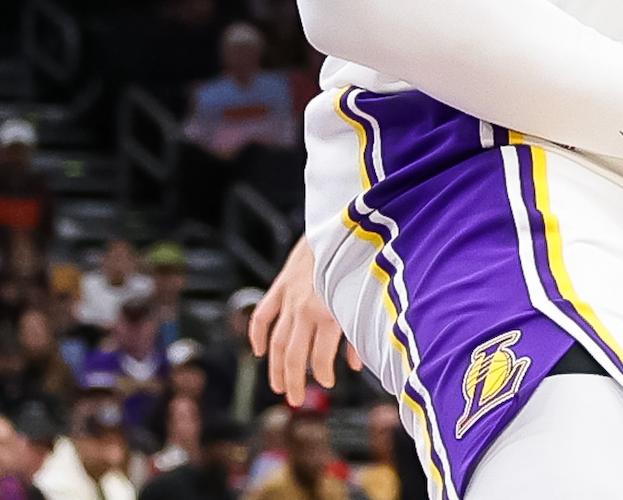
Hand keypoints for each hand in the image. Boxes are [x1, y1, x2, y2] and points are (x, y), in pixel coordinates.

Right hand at [249, 235, 361, 406]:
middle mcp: (304, 309)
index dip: (322, 375)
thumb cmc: (360, 261)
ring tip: (278, 387)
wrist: (342, 222)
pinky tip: (258, 351)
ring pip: (276, 342)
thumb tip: (357, 364)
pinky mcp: (281, 285)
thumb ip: (359, 332)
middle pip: (293, 356)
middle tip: (296, 400)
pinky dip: (258, 334)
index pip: (318, 359)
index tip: (328, 383)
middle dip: (294, 382)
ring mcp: (289, 298)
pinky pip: (263, 315)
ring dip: (275, 367)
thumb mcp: (364, 298)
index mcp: (328, 314)